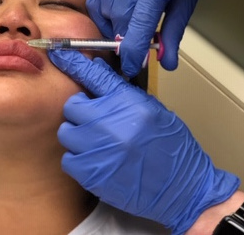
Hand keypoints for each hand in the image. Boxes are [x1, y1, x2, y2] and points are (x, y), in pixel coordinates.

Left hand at [49, 49, 239, 234]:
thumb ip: (122, 91)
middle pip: (72, 106)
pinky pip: (67, 159)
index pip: (94, 76)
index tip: (59, 54)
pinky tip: (96, 161)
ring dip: (78, 136)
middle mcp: (111, 124)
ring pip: (66, 132)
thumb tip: (96, 69)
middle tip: (95, 121)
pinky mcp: (92, 174)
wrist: (183, 189)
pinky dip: (78, 160)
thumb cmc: (171, 148)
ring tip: (97, 143)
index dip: (74, 63)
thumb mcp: (152, 110)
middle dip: (81, 112)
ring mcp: (100, 149)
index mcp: (129, 103)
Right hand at [87, 0, 216, 76]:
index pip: (140, 20)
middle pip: (118, 15)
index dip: (132, 48)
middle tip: (130, 47)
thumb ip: (172, 34)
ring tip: (124, 28)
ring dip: (110, 25)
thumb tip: (165, 63)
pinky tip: (113, 14)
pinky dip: (101, 11)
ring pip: (102, 7)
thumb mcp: (185, 4)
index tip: (131, 66)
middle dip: (122, 38)